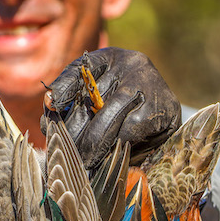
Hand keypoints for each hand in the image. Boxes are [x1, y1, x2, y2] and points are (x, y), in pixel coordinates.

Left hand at [41, 47, 180, 171]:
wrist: (170, 117)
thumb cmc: (128, 109)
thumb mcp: (104, 97)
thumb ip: (79, 103)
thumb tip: (48, 116)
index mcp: (111, 57)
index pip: (80, 69)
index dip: (62, 88)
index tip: (50, 106)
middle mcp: (129, 64)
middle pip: (90, 99)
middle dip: (73, 130)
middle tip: (63, 153)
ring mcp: (146, 84)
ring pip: (108, 118)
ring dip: (91, 145)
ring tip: (81, 162)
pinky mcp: (160, 107)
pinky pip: (128, 133)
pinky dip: (114, 148)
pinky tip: (105, 158)